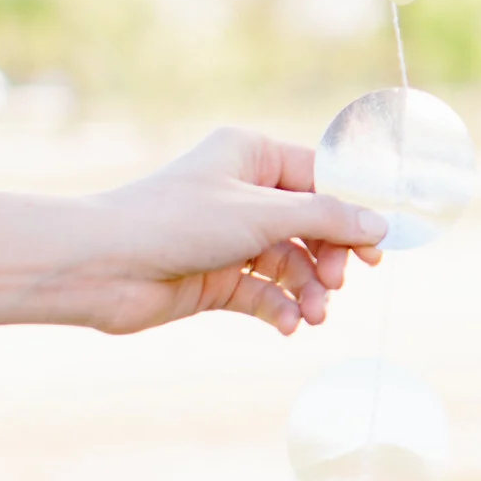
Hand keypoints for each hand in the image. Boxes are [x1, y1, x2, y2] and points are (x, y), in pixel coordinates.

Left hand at [77, 127, 389, 335]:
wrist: (101, 266)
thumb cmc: (174, 221)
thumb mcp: (262, 214)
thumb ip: (326, 220)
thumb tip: (379, 225)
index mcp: (251, 155)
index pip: (322, 178)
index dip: (354, 212)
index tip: (379, 248)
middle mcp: (243, 193)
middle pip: (312, 225)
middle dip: (329, 258)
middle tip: (338, 283)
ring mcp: (230, 238)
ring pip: (291, 264)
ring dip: (309, 290)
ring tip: (316, 314)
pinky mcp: (216, 278)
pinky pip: (264, 293)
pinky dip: (281, 309)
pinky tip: (287, 325)